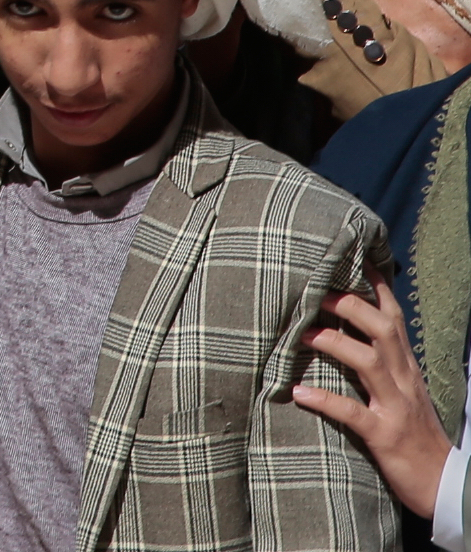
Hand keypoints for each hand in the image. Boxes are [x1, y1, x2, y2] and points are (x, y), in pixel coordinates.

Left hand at [292, 277, 451, 519]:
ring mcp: (396, 407)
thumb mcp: (402, 390)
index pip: (393, 317)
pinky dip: (325, 400)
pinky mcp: (384, 435)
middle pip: (383, 331)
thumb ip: (380, 360)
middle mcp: (403, 380)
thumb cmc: (414, 432)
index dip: (374, 287)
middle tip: (316, 291)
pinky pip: (354, 414)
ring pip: (369, 364)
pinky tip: (297, 392)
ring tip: (300, 334)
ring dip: (334, 344)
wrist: (444, 482)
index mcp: (406, 366)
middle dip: (350, 307)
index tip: (350, 258)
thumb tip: (345, 331)